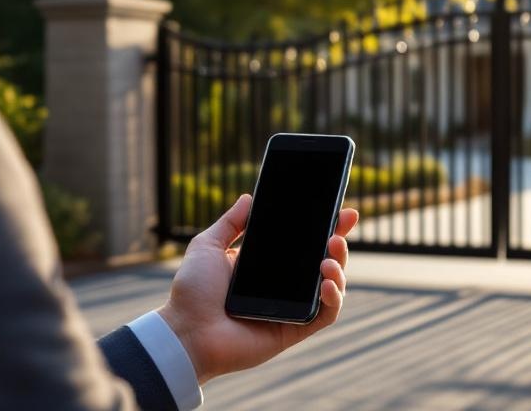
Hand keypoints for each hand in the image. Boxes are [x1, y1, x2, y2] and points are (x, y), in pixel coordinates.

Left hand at [157, 194, 358, 383]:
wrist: (187, 332)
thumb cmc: (193, 292)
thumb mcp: (207, 246)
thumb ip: (230, 222)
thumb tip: (249, 197)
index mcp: (267, 265)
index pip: (303, 243)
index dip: (327, 227)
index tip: (343, 213)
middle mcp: (283, 285)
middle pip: (324, 260)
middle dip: (338, 244)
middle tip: (338, 234)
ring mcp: (292, 307)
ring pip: (332, 285)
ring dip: (339, 269)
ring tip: (329, 260)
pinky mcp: (296, 329)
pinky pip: (326, 314)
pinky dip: (335, 298)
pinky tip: (328, 284)